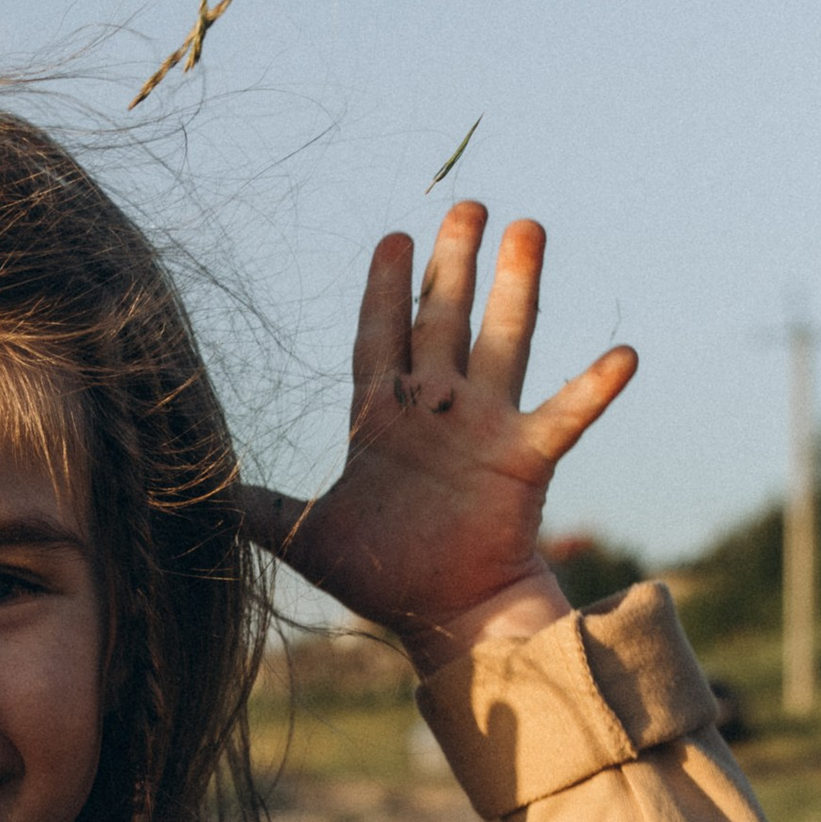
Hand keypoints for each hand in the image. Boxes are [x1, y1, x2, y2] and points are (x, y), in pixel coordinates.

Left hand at [238, 204, 636, 665]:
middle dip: (453, 263)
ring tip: (529, 229)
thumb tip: (198, 493)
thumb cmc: (380, 575)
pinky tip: (622, 355)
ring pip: (503, 342)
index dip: (385, 290)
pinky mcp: (524, 459)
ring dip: (517, 288)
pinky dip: (594, 388)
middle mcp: (437, 410)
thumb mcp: (305, 538)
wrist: (442, 617)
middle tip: (467, 204)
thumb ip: (257, 509)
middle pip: (443, 320)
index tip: (393, 238)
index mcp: (384, 419)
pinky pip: (566, 416)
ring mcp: (484, 428)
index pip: (380, 337)